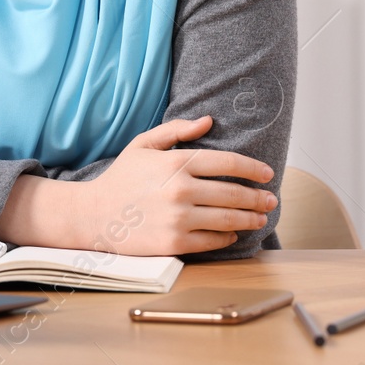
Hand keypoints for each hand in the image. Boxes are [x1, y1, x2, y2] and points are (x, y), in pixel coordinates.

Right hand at [80, 116, 276, 254]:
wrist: (94, 215)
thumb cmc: (121, 178)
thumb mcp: (143, 144)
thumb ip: (176, 130)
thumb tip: (208, 120)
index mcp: (175, 162)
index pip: (227, 162)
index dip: (252, 168)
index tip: (267, 174)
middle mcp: (180, 190)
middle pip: (233, 193)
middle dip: (258, 197)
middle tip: (271, 200)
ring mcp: (178, 218)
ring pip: (228, 218)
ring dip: (250, 218)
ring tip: (260, 218)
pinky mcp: (174, 243)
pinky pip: (212, 241)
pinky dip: (228, 237)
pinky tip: (233, 233)